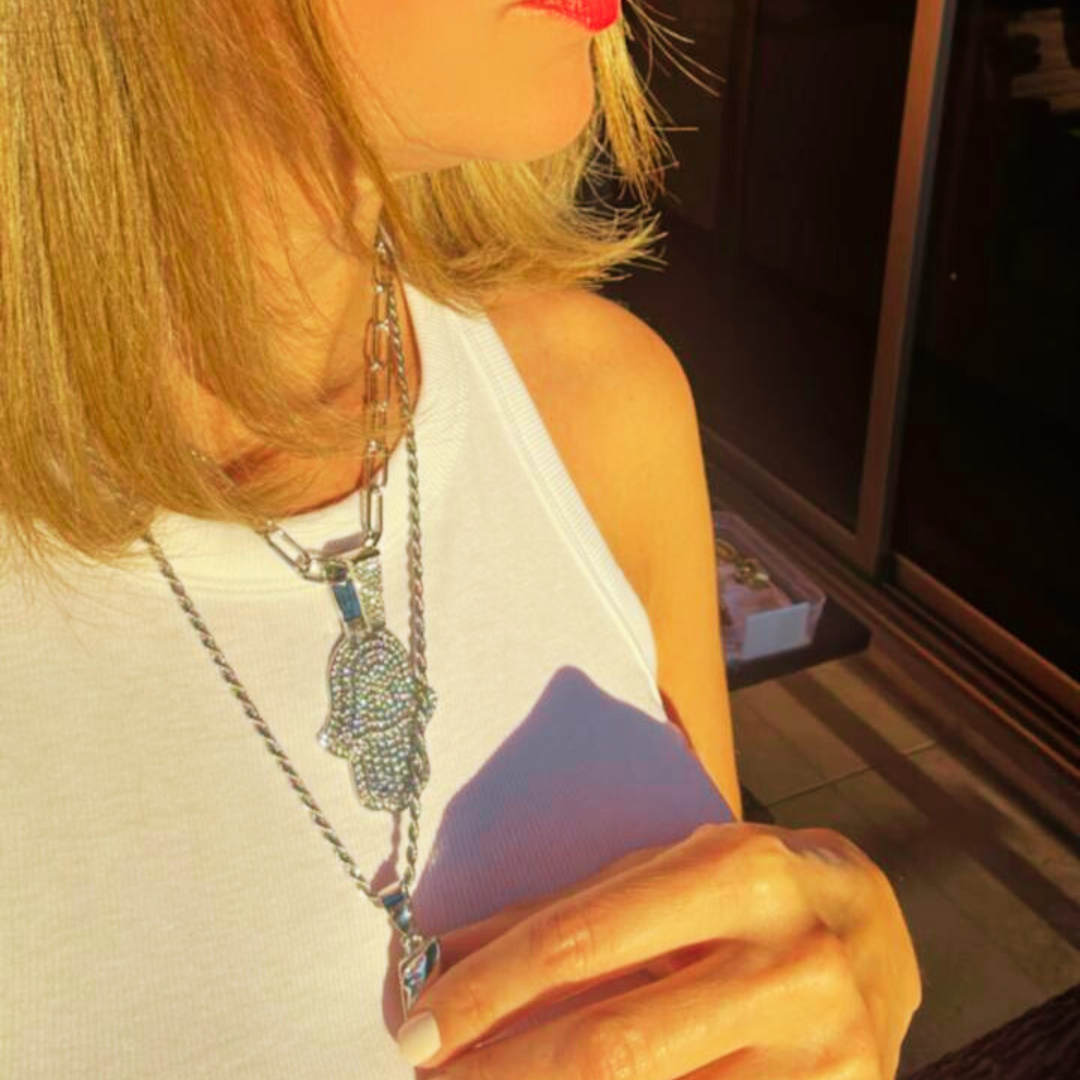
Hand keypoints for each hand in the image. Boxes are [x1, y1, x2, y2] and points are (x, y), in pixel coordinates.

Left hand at [397, 822, 921, 1078]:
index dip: (486, 991)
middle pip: (610, 1047)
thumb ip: (562, 915)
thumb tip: (437, 959)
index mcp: (740, 873)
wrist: (884, 935)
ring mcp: (827, 1055)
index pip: (582, 940)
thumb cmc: (752, 892)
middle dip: (499, 1074)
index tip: (415, 1030)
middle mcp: (792, 961)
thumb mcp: (667, 873)